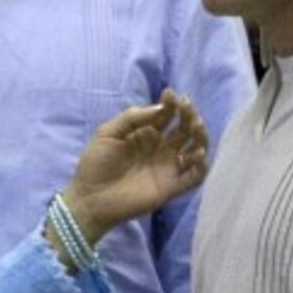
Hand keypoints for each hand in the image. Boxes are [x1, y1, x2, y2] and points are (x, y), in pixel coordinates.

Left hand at [62, 89, 208, 241]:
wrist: (90, 198)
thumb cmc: (96, 165)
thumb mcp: (108, 133)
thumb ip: (132, 118)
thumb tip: (161, 108)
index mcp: (146, 134)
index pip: (167, 116)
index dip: (171, 104)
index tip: (171, 94)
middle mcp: (161, 149)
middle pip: (184, 129)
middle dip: (189, 116)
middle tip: (187, 107)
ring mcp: (167, 168)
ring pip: (194, 150)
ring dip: (200, 137)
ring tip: (197, 126)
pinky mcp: (171, 187)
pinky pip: (194, 177)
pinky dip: (202, 166)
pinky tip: (198, 153)